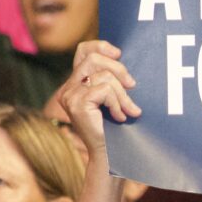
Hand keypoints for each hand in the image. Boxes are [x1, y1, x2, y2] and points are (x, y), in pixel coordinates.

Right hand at [59, 40, 140, 155]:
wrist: (109, 155)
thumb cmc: (115, 127)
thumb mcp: (113, 97)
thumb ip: (112, 79)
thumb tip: (121, 57)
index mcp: (75, 83)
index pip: (83, 51)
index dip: (101, 46)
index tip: (119, 54)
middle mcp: (68, 88)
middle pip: (95, 59)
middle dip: (119, 70)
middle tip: (133, 86)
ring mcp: (70, 95)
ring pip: (104, 77)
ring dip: (123, 94)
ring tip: (129, 109)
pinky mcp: (76, 104)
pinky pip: (105, 91)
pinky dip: (118, 104)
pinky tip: (120, 117)